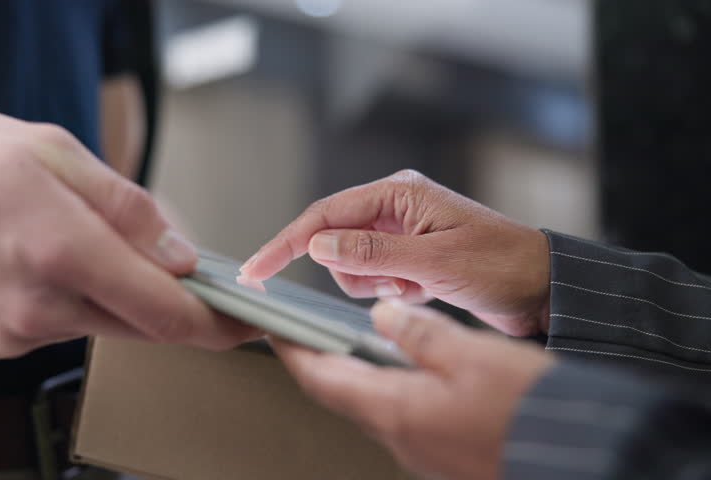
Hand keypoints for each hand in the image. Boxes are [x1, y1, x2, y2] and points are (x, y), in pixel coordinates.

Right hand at [0, 102, 255, 356]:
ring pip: (102, 324)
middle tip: (181, 270)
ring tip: (79, 241)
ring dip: (116, 294)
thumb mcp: (53, 151)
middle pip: (143, 325)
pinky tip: (42, 261)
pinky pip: (61, 327)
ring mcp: (13, 333)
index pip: (168, 311)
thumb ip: (127, 208)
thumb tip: (180, 254)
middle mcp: (40, 304)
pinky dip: (74, 300)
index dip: (219, 322)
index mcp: (63, 248)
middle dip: (173, 302)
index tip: (250, 321)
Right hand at [241, 170, 550, 335]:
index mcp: (398, 194)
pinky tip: (423, 290)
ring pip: (351, 266)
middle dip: (352, 272)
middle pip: (334, 241)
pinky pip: (374, 279)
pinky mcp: (408, 258)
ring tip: (416, 286)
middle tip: (394, 283)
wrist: (544, 289)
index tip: (257, 268)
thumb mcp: (434, 261)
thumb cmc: (502, 264)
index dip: (287, 242)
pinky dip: (390, 292)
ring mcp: (401, 235)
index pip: (325, 215)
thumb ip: (372, 253)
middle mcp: (395, 210)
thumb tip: (319, 244)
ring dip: (374, 285)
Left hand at [273, 301, 554, 479]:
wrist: (583, 458)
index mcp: (397, 411)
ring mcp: (423, 451)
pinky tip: (407, 369)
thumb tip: (382, 314)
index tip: (275, 330)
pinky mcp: (446, 452)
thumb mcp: (471, 356)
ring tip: (350, 342)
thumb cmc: (530, 413)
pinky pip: (405, 415)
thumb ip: (419, 333)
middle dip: (321, 361)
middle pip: (343, 394)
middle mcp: (402, 437)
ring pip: (374, 404)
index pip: (322, 379)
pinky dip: (391, 387)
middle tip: (307, 333)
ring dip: (357, 374)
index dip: (294, 352)